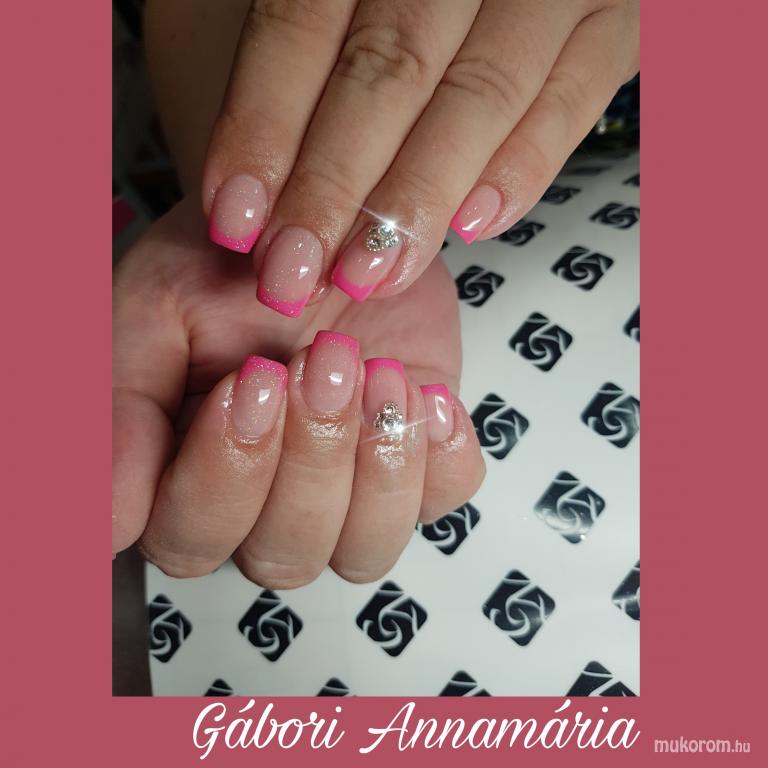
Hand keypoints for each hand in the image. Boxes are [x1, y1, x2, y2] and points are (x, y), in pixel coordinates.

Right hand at [112, 198, 484, 585]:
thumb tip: (109, 520)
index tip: (246, 381)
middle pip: (282, 554)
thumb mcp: (157, 312)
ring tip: (378, 371)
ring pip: (363, 550)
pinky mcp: (416, 465)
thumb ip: (124, 408)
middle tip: (320, 358)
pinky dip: (440, 455)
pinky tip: (427, 392)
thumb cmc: (226, 270)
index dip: (222, 476)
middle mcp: (265, 508)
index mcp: (186, 480)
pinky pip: (443, 501)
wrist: (314, 225)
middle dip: (308, 457)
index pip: (189, 537)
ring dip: (375, 463)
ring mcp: (347, 495)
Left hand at [202, 0, 638, 314]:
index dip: (263, 125)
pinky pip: (572, 99)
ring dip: (416, 199)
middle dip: (333, 185)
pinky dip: (521, 168)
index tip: (233, 218)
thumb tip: (248, 182)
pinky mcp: (612, 22)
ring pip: (478, 96)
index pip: (300, 24)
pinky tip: (472, 228)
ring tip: (367, 276)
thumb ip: (290, 59)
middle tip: (292, 272)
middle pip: (386, 71)